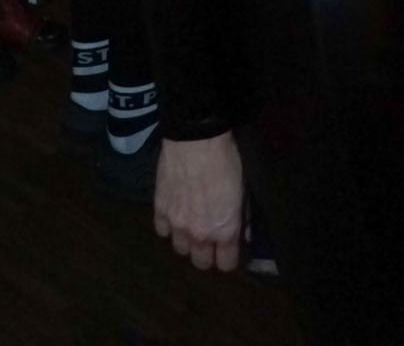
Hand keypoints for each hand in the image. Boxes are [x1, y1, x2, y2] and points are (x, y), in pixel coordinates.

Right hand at [154, 132, 242, 271]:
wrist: (196, 140)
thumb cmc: (226, 160)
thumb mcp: (244, 189)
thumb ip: (242, 217)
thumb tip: (242, 235)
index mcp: (224, 230)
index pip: (226, 264)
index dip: (229, 258)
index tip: (230, 250)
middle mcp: (199, 234)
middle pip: (201, 263)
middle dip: (207, 254)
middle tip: (210, 238)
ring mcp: (176, 225)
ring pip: (181, 249)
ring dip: (187, 240)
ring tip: (191, 225)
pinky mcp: (159, 211)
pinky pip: (163, 232)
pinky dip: (169, 227)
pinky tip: (175, 214)